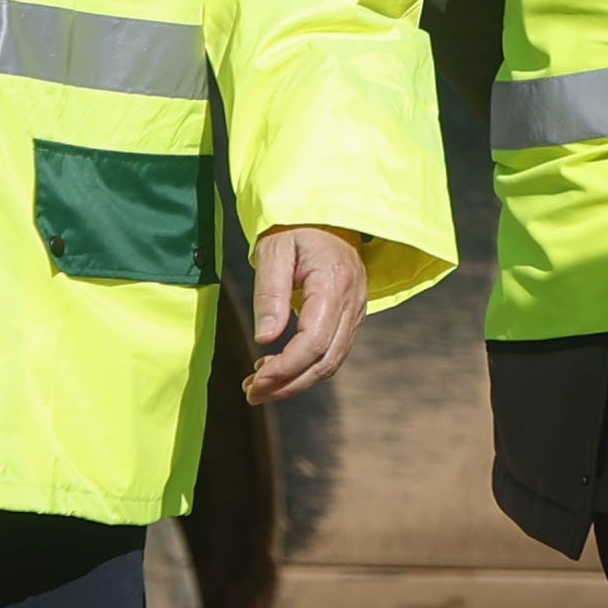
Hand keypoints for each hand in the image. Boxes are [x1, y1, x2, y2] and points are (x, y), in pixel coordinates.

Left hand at [242, 225, 371, 404]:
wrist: (330, 213)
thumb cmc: (297, 227)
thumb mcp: (274, 250)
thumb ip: (269, 294)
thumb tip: (264, 339)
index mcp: (334, 284)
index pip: (313, 341)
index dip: (285, 368)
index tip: (255, 380)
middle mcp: (351, 303)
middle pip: (325, 361)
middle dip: (288, 385)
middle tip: (252, 394)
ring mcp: (356, 312)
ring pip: (331, 362)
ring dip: (296, 381)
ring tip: (259, 386)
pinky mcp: (350, 316)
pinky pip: (332, 352)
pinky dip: (306, 368)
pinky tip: (279, 368)